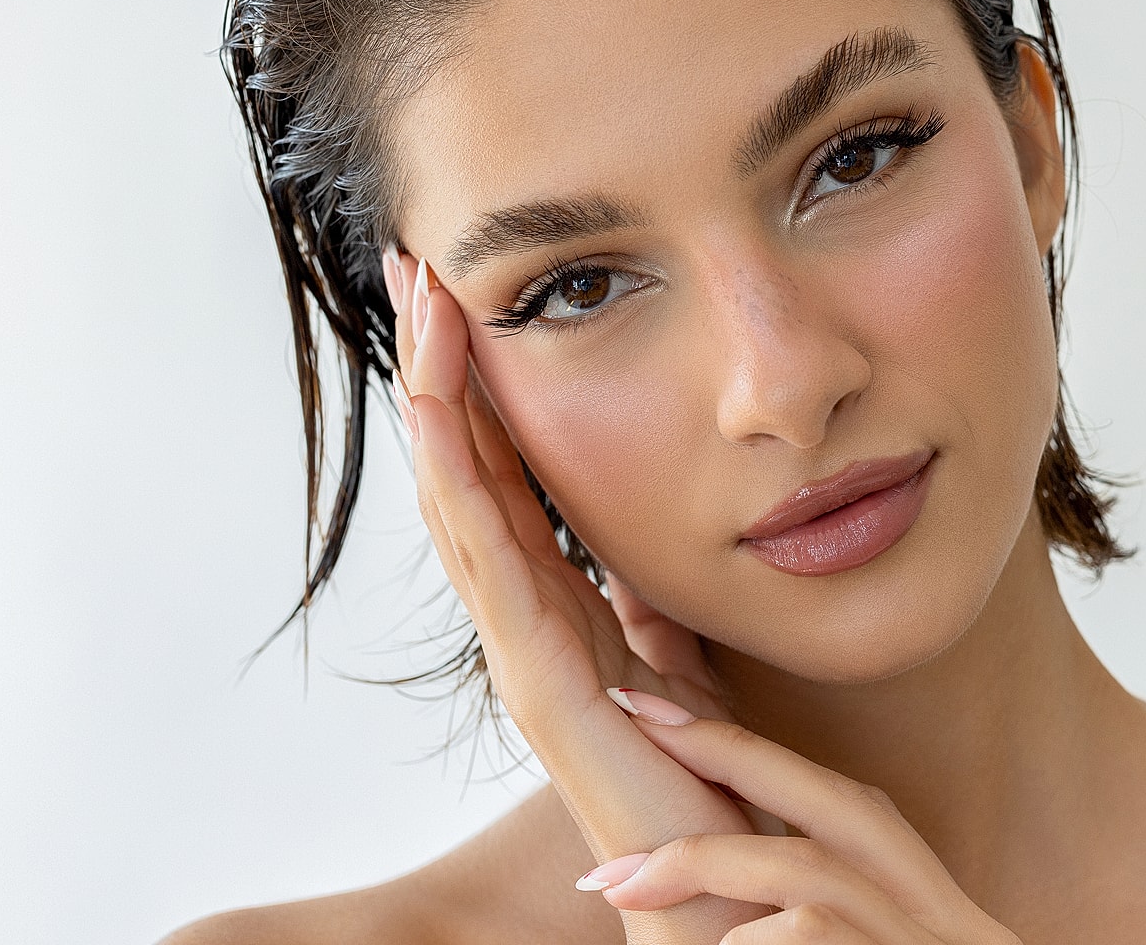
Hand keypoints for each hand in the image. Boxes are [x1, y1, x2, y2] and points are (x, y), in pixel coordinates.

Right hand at [387, 253, 769, 940]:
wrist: (730, 891)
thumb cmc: (712, 787)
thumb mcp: (686, 663)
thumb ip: (658, 606)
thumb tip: (650, 549)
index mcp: (564, 607)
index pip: (504, 472)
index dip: (477, 385)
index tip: (464, 292)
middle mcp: (528, 622)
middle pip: (463, 469)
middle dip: (438, 365)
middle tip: (415, 263)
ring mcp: (525, 652)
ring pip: (461, 500)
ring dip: (436, 396)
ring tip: (421, 301)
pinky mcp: (543, 686)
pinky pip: (494, 563)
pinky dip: (461, 478)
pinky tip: (439, 407)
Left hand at [584, 693, 1021, 944]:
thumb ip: (814, 915)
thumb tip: (706, 880)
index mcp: (924, 904)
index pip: (835, 798)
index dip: (746, 746)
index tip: (657, 708)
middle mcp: (942, 917)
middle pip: (832, 797)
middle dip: (722, 749)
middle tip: (629, 718)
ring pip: (804, 871)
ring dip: (702, 865)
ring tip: (620, 886)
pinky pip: (812, 935)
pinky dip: (751, 942)